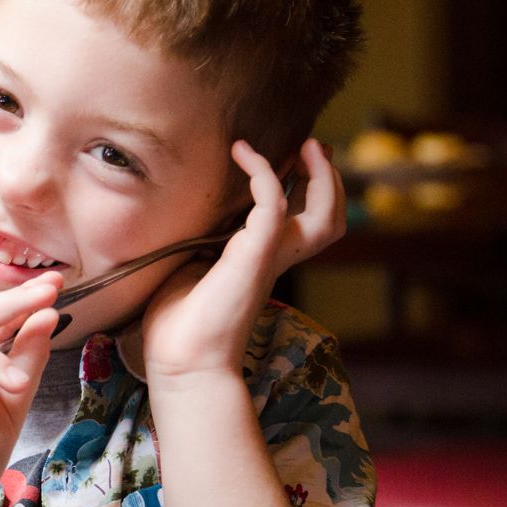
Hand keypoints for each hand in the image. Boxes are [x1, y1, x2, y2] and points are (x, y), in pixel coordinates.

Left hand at [142, 138, 344, 386]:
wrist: (181, 361)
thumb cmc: (177, 323)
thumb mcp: (190, 270)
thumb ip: (200, 245)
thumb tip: (181, 219)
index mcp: (262, 264)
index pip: (304, 226)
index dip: (307, 192)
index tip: (293, 159)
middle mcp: (274, 261)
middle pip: (329, 221)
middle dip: (329, 181)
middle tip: (313, 146)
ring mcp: (268, 258)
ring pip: (324, 218)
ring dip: (321, 177)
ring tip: (305, 146)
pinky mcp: (253, 254)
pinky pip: (273, 203)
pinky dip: (262, 172)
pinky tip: (242, 152)